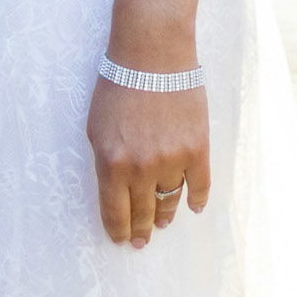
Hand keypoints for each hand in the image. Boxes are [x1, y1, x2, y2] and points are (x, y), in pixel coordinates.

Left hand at [89, 78, 208, 247]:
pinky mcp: (197, 149)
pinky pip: (200, 186)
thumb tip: (115, 190)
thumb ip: (105, 162)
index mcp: (112, 164)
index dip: (119, 231)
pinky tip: (194, 207)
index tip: (121, 240)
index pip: (115, 212)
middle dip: (140, 230)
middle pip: (143, 212)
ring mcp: (172, 161)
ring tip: (162, 223)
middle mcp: (142, 169)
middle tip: (141, 241)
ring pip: (170, 201)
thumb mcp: (96, 128)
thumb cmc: (117, 86)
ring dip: (165, 215)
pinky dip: (197, 200)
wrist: (152, 55)